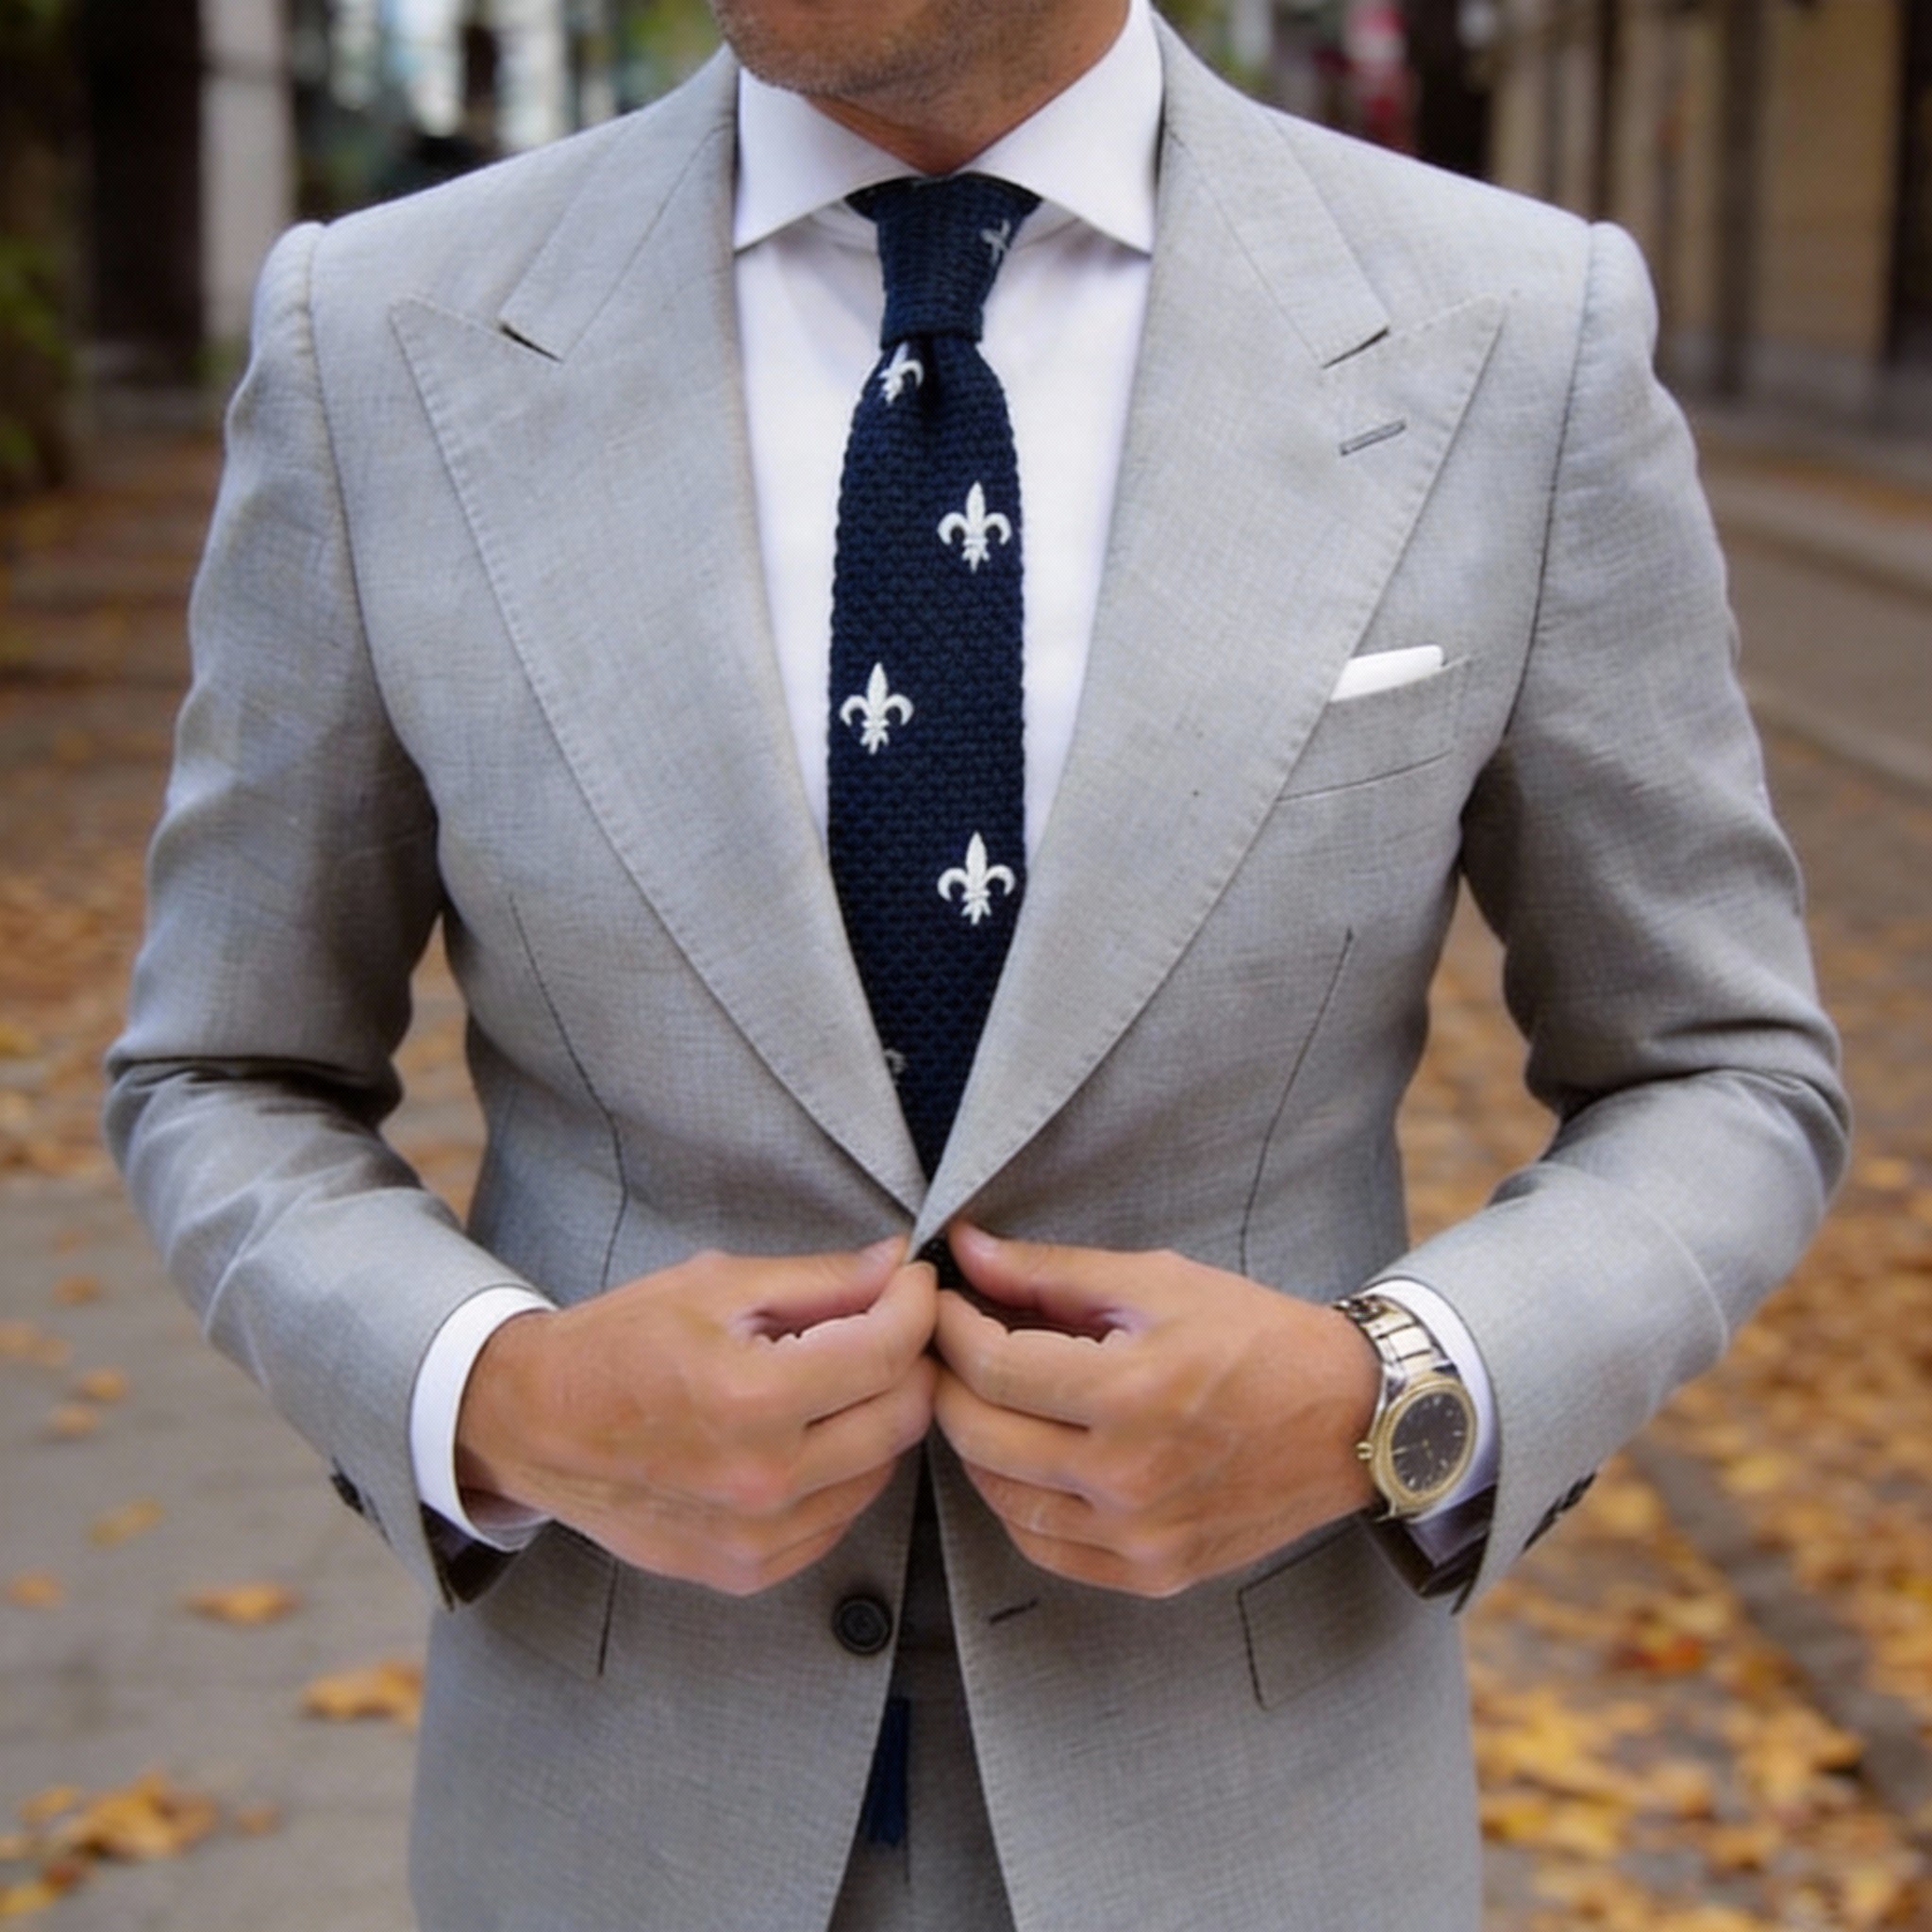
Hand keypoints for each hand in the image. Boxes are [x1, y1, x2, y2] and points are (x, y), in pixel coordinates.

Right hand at [455, 1239, 936, 1594]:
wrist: (535, 1424)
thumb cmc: (619, 1344)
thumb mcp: (717, 1285)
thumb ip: (821, 1280)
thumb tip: (898, 1264)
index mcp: (753, 1399)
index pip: (889, 1351)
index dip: (916, 1305)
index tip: (912, 1282)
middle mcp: (762, 1480)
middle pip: (902, 1416)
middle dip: (910, 1358)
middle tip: (887, 1323)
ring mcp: (757, 1537)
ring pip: (881, 1469)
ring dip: (878, 1415)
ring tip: (839, 1375)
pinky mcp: (748, 1570)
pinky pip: (839, 1516)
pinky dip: (843, 1470)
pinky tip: (807, 1431)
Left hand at [932, 1224, 1379, 1597]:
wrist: (1351, 1419)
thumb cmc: (1257, 1338)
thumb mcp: (1157, 1281)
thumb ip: (1050, 1272)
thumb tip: (965, 1249)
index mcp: (1130, 1393)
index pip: (990, 1367)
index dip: (948, 1327)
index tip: (942, 1302)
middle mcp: (1128, 1477)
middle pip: (980, 1436)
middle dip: (948, 1382)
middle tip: (951, 1347)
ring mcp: (1140, 1537)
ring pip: (1001, 1499)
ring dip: (977, 1443)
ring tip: (989, 1397)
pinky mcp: (1153, 1573)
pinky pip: (1045, 1547)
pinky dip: (1018, 1502)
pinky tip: (1029, 1458)